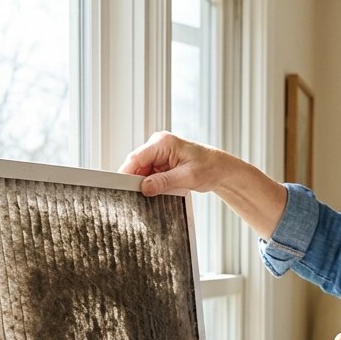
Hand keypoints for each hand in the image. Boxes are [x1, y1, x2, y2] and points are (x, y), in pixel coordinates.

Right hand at [118, 130, 286, 237]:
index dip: (126, 173)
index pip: (136, 157)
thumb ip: (164, 182)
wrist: (221, 169)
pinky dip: (151, 184)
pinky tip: (157, 191)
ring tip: (151, 195)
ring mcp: (158, 153)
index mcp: (163, 142)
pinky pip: (149, 174)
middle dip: (135, 180)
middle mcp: (158, 144)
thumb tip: (145, 188)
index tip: (119, 187)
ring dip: (144, 183)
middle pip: (136, 164)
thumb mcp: (187, 177)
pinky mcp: (161, 162)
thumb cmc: (209, 168)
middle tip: (134, 197)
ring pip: (141, 171)